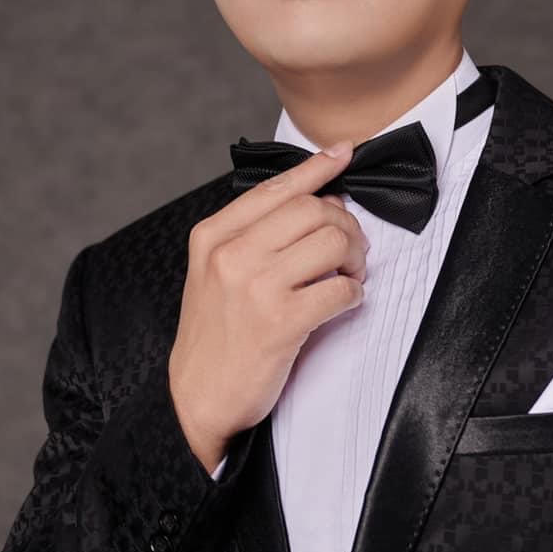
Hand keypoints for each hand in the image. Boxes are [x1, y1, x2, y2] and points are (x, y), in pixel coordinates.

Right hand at [168, 144, 370, 470]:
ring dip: (355, 259)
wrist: (197, 397)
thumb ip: (253, 237)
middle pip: (313, 210)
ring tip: (349, 276)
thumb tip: (316, 202)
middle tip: (351, 251)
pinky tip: (343, 303)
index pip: (276, 189)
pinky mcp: (281, 322)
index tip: (343, 154)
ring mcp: (255, 287)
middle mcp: (231, 254)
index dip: (316, 169)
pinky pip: (339, 289)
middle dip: (346, 226)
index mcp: (213, 236)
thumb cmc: (215, 337)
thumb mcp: (213, 274)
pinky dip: (353, 294)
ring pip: (332, 242)